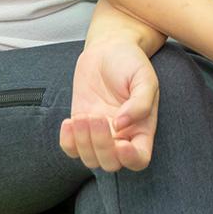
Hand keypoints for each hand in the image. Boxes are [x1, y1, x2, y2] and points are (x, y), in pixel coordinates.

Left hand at [61, 39, 159, 171]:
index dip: (130, 159)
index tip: (121, 142)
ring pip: (90, 160)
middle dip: (101, 146)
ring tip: (82, 117)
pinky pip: (71, 150)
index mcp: (142, 128)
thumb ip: (141, 102)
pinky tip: (70, 121)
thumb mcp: (144, 77)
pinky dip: (67, 141)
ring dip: (83, 142)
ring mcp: (100, 134)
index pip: (139, 159)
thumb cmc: (130, 62)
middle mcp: (122, 136)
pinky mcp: (80, 128)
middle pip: (111, 164)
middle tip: (96, 117)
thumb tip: (122, 126)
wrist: (107, 49)